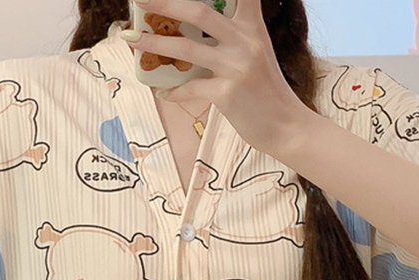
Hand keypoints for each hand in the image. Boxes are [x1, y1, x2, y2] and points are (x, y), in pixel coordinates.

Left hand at [126, 0, 309, 151]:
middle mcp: (244, 42)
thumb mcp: (257, 54)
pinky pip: (190, 89)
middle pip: (199, 13)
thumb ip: (234, 37)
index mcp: (252, 28)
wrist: (286, 127)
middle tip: (140, 0)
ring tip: (132, 40)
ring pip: (186, 50)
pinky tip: (162, 92)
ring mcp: (235, 68)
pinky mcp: (227, 94)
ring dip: (154, 45)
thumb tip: (194, 33)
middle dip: (165, 3)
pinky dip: (172, 91)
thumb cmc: (267, 92)